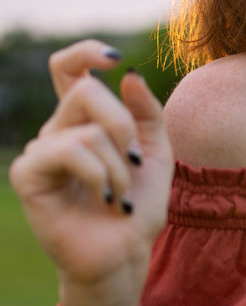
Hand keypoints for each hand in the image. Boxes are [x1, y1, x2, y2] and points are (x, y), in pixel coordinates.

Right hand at [9, 39, 173, 292]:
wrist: (125, 254)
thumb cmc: (138, 207)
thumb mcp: (157, 153)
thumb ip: (148, 112)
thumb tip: (130, 73)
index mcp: (84, 120)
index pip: (69, 68)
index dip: (86, 51)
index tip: (115, 57)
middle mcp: (57, 129)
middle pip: (86, 89)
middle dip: (123, 125)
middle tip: (135, 163)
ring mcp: (39, 151)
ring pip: (86, 127)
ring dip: (118, 165)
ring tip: (119, 196)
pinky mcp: (28, 174)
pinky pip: (69, 150)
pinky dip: (99, 174)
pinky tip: (105, 200)